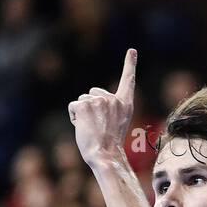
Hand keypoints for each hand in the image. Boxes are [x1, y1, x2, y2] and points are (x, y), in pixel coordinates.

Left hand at [69, 48, 136, 167]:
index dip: (130, 65)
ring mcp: (98, 101)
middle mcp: (113, 100)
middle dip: (91, 107)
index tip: (132, 51)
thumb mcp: (117, 124)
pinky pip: (74, 106)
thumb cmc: (110, 145)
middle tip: (99, 126)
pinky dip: (74, 117)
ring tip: (92, 129)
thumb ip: (110, 109)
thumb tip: (96, 105)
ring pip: (82, 101)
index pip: (128, 80)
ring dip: (83, 114)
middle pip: (93, 93)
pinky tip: (84, 127)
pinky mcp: (84, 105)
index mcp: (125, 105)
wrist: (105, 155)